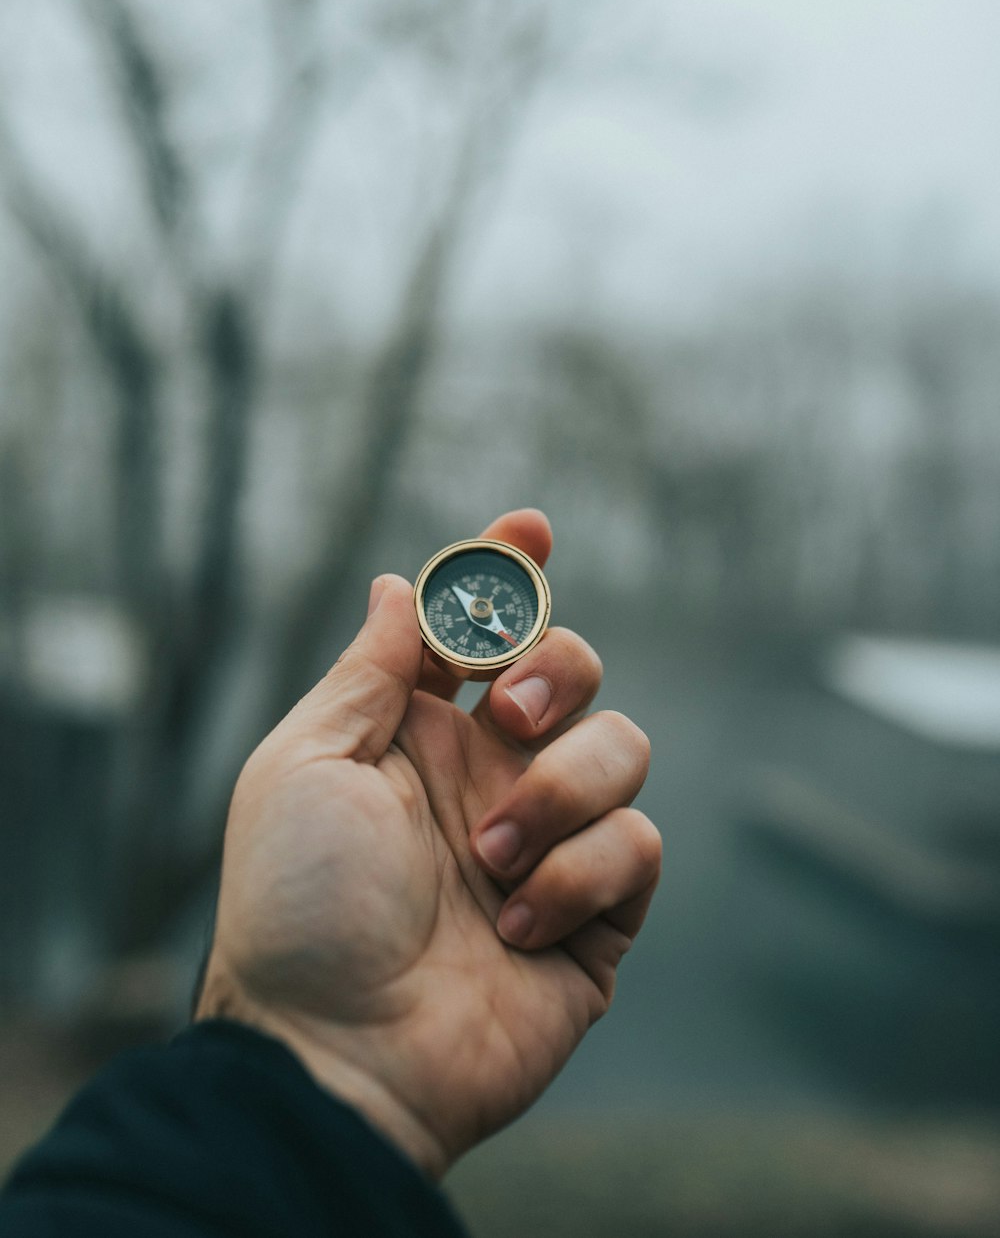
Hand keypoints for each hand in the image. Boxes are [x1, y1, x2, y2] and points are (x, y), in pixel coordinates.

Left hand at [195, 509, 659, 1176]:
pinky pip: (638, 846)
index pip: (480, 631)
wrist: (338, 1053)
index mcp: (421, 734)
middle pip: (575, 667)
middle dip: (560, 669)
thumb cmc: (300, 907)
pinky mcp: (598, 911)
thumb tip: (397, 586)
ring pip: (624, 747)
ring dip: (558, 796)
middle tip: (517, 714)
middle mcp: (492, 775)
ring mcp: (550, 840)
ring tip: (490, 863)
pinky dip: (580, 876)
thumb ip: (367, 673)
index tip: (528, 526)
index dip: (506, 572)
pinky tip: (516, 927)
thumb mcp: (305, 766)